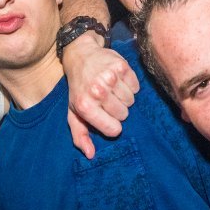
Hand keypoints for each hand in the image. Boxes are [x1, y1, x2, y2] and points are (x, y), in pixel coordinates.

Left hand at [61, 31, 138, 158]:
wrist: (80, 56)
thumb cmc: (79, 88)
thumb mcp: (74, 113)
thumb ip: (80, 135)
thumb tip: (91, 154)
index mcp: (85, 106)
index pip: (114, 129)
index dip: (112, 125)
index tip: (106, 116)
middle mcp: (97, 92)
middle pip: (124, 115)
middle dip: (117, 110)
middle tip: (107, 100)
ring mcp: (110, 78)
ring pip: (131, 101)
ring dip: (123, 97)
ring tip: (111, 89)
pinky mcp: (121, 66)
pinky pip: (136, 87)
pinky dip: (129, 85)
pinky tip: (118, 80)